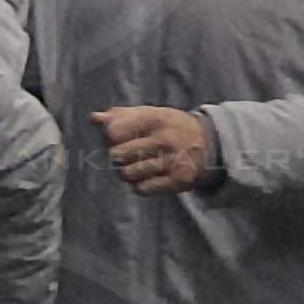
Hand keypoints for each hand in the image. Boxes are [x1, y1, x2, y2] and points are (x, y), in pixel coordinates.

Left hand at [95, 104, 215, 197]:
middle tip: (127, 154)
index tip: (118, 137)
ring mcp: (172, 161)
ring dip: (127, 172)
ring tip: (139, 165)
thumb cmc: (169, 127)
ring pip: (127, 174)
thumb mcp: (149, 114)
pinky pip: (141, 189)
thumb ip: (120, 116)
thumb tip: (94, 118)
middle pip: (116, 155)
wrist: (210, 143)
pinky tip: (148, 177)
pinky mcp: (179, 180)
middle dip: (117, 156)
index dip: (109, 137)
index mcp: (155, 118)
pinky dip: (139, 185)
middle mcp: (164, 139)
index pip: (113, 132)